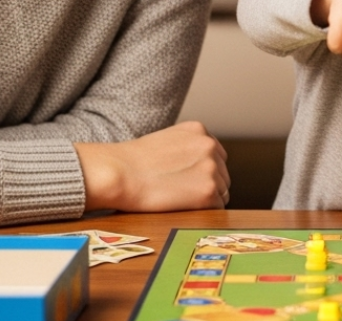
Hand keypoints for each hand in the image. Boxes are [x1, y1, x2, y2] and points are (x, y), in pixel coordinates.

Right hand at [75, 121, 229, 212]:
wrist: (119, 173)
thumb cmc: (132, 162)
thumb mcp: (167, 141)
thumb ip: (187, 147)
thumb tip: (197, 165)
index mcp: (199, 130)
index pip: (216, 155)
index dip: (203, 171)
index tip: (190, 181)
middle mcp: (210, 145)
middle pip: (222, 173)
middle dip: (208, 184)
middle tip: (184, 195)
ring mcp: (211, 168)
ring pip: (221, 190)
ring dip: (206, 198)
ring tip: (181, 202)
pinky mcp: (208, 191)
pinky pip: (217, 207)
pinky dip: (204, 211)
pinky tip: (184, 209)